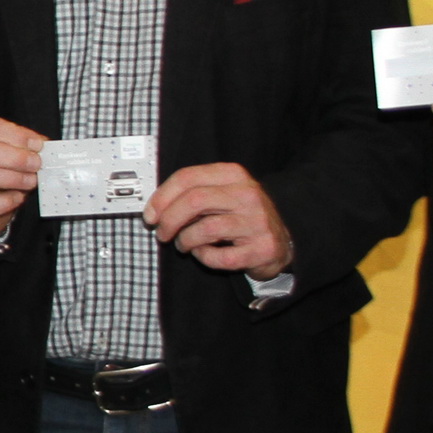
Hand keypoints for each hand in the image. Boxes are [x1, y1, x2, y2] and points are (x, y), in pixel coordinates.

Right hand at [0, 118, 43, 239]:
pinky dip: (4, 202)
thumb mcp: (20, 160)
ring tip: (30, 182)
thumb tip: (47, 147)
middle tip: (36, 165)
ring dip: (11, 179)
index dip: (17, 135)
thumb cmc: (7, 181)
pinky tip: (17, 198)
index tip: (38, 146)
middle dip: (14, 157)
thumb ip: (30, 151)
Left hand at [145, 162, 293, 279]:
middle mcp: (247, 195)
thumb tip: (155, 206)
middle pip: (193, 201)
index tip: (150, 214)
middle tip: (162, 233)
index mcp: (233, 175)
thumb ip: (193, 193)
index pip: (188, 178)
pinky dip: (203, 258)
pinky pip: (219, 257)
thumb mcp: (222, 193)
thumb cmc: (242, 216)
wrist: (282, 239)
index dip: (162, 197)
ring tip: (184, 244)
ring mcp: (256, 222)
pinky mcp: (261, 248)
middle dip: (169, 220)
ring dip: (184, 241)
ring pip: (204, 230)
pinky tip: (204, 254)